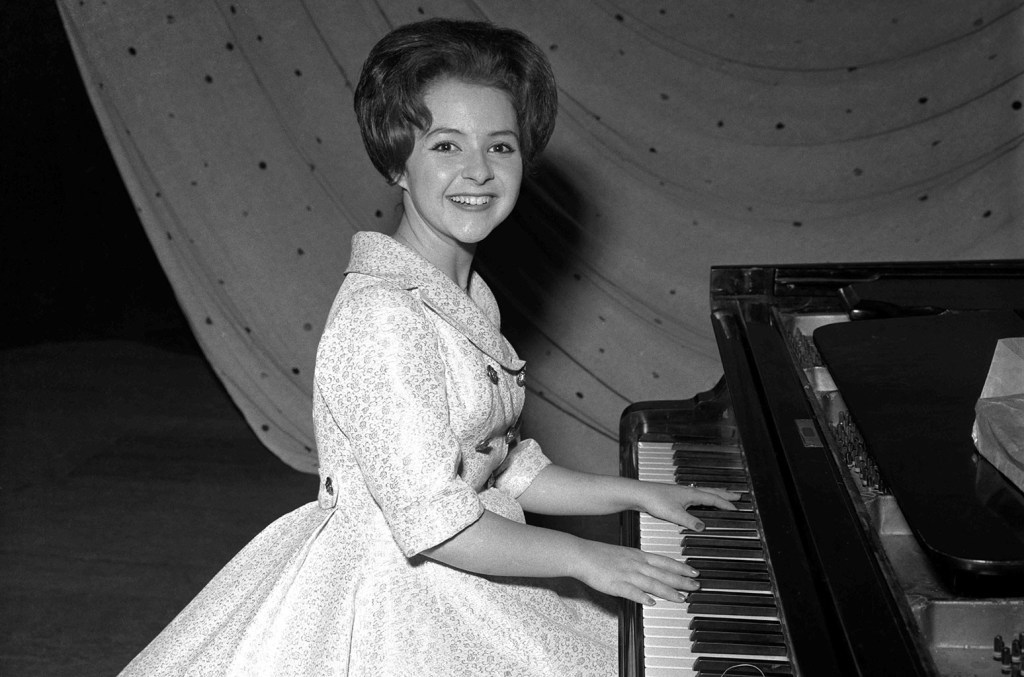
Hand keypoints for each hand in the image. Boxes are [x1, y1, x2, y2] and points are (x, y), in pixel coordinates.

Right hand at [571, 538, 699, 605]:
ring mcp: (626, 574)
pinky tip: (651, 603)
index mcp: (638, 555)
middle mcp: (636, 564)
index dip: (681, 567)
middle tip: (696, 586)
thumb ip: (638, 562)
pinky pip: (631, 592)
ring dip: (668, 591)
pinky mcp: (615, 584)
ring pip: (651, 583)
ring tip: (681, 599)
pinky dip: (642, 597)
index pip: (664, 561)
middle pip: (663, 573)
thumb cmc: (600, 554)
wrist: (582, 554)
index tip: (694, 571)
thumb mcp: (624, 553)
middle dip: (682, 580)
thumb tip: (651, 568)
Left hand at [638, 481, 740, 531]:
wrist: (639, 494)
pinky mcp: (676, 496)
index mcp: (692, 494)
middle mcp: (689, 491)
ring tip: (724, 496)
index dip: (726, 504)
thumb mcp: (674, 514)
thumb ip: (689, 521)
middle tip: (738, 496)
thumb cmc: (654, 500)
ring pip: (704, 492)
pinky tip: (701, 501)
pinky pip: (697, 495)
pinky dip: (705, 497)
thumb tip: (703, 527)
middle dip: (725, 494)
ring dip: (716, 494)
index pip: (713, 498)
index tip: (737, 508)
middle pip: (712, 492)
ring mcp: (683, 493)